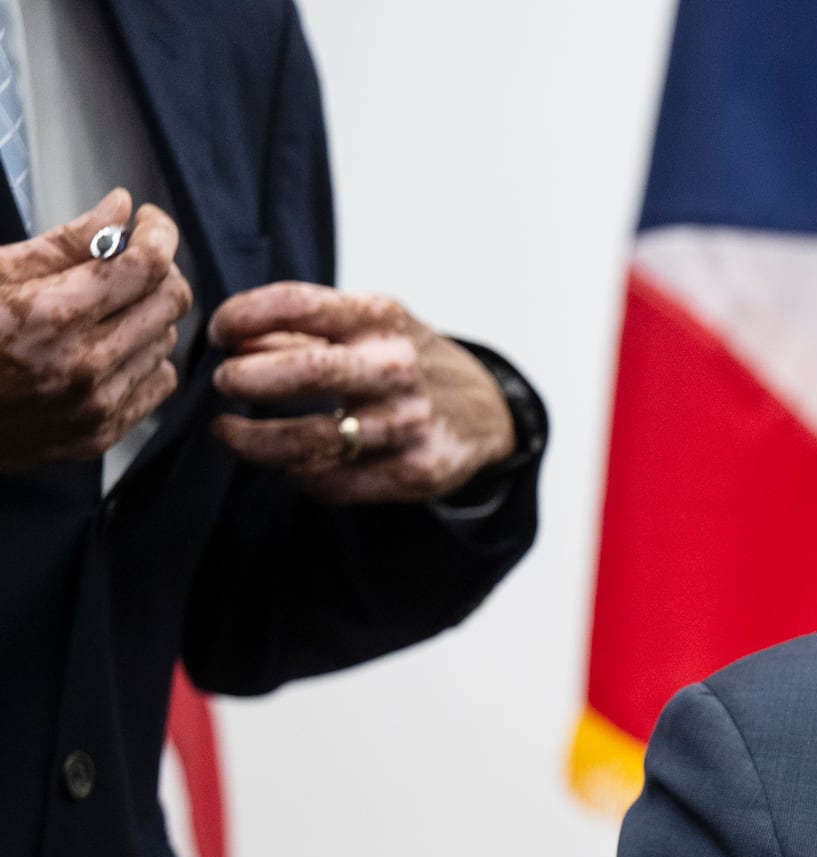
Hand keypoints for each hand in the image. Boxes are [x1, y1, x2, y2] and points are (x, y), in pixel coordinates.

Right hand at [0, 190, 190, 470]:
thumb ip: (64, 243)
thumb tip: (121, 208)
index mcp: (51, 315)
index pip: (147, 266)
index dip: (159, 233)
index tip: (149, 221)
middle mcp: (83, 365)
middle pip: (170, 303)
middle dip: (158, 270)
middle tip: (131, 260)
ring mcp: (95, 407)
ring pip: (166, 342)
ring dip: (148, 315)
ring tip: (109, 306)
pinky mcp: (99, 436)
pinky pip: (157, 384)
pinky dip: (145, 359)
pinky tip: (112, 347)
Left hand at [209, 282, 513, 502]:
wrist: (486, 411)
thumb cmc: (407, 362)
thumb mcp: (368, 326)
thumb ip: (301, 331)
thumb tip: (232, 343)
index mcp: (382, 319)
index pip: (299, 304)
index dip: (243, 315)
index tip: (219, 332)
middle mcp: (399, 368)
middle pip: (306, 371)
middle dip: (246, 379)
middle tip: (222, 383)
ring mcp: (409, 424)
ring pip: (311, 441)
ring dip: (254, 440)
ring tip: (229, 432)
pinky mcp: (414, 472)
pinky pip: (334, 482)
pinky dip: (299, 474)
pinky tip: (290, 462)